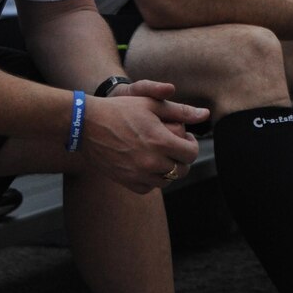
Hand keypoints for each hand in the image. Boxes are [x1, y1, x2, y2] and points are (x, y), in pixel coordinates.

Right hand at [81, 81, 205, 194]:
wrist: (87, 125)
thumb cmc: (121, 109)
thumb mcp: (152, 104)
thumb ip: (181, 111)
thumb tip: (205, 115)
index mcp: (161, 141)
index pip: (191, 153)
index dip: (191, 144)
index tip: (184, 138)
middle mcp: (151, 162)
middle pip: (181, 169)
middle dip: (182, 158)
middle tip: (173, 146)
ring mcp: (138, 174)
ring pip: (167, 180)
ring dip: (168, 169)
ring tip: (160, 154)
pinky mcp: (126, 181)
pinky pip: (148, 187)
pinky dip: (152, 179)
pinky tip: (147, 164)